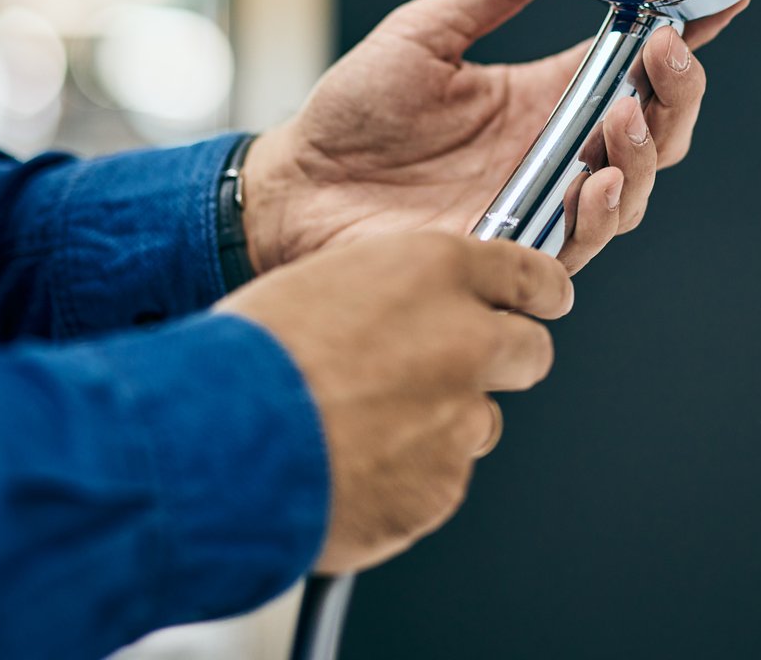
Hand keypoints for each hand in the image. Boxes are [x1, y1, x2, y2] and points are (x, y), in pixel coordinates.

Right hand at [219, 231, 571, 573]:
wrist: (218, 446)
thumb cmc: (250, 358)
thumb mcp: (324, 284)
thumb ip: (390, 296)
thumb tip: (411, 315)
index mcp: (432, 272)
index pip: (527, 273)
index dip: (538, 289)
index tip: (543, 300)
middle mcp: (463, 339)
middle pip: (530, 351)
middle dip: (503, 360)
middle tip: (454, 372)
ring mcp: (458, 419)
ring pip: (480, 422)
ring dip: (442, 425)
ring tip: (363, 428)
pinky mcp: (442, 487)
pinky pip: (440, 480)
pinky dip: (407, 479)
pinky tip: (350, 467)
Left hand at [242, 0, 745, 274]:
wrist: (293, 187)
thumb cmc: (352, 112)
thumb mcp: (427, 32)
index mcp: (544, 98)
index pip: (634, 69)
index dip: (685, 39)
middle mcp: (554, 155)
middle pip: (654, 135)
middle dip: (677, 96)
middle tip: (668, 55)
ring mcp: (537, 208)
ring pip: (629, 192)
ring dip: (643, 154)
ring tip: (627, 115)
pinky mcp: (509, 257)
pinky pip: (576, 246)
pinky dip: (597, 215)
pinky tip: (592, 183)